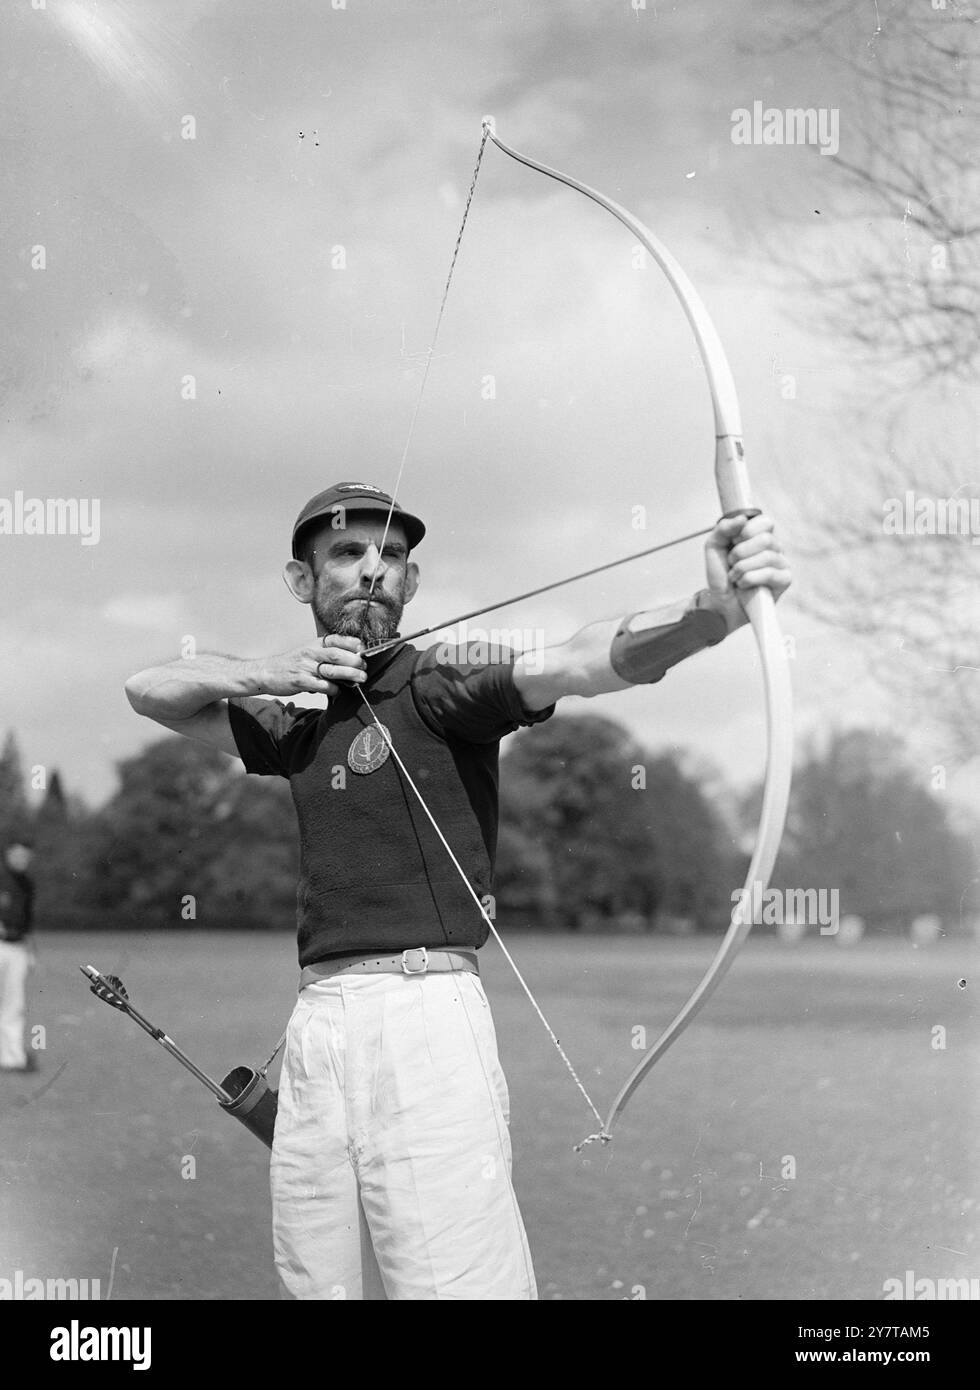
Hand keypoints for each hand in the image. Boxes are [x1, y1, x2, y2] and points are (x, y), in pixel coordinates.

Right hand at [256, 635, 366, 697]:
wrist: (267, 672)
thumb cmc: (293, 663)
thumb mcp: (309, 652)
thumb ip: (327, 655)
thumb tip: (353, 660)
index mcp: (314, 644)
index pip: (336, 639)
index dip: (352, 643)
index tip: (363, 649)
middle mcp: (310, 653)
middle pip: (337, 654)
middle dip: (354, 660)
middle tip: (364, 667)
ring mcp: (305, 667)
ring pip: (331, 670)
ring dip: (349, 674)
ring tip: (361, 678)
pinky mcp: (300, 681)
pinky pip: (322, 685)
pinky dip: (333, 689)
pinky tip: (337, 691)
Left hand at [703, 512, 790, 631]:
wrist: (719, 603)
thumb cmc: (721, 577)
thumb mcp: (714, 547)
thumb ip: (723, 529)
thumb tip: (742, 519)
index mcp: (760, 537)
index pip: (765, 522)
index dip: (747, 531)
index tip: (733, 543)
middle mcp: (775, 548)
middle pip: (766, 539)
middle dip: (740, 552)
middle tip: (732, 563)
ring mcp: (782, 564)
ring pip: (767, 556)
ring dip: (742, 568)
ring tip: (735, 576)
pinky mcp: (784, 580)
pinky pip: (770, 573)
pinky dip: (749, 579)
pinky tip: (743, 585)